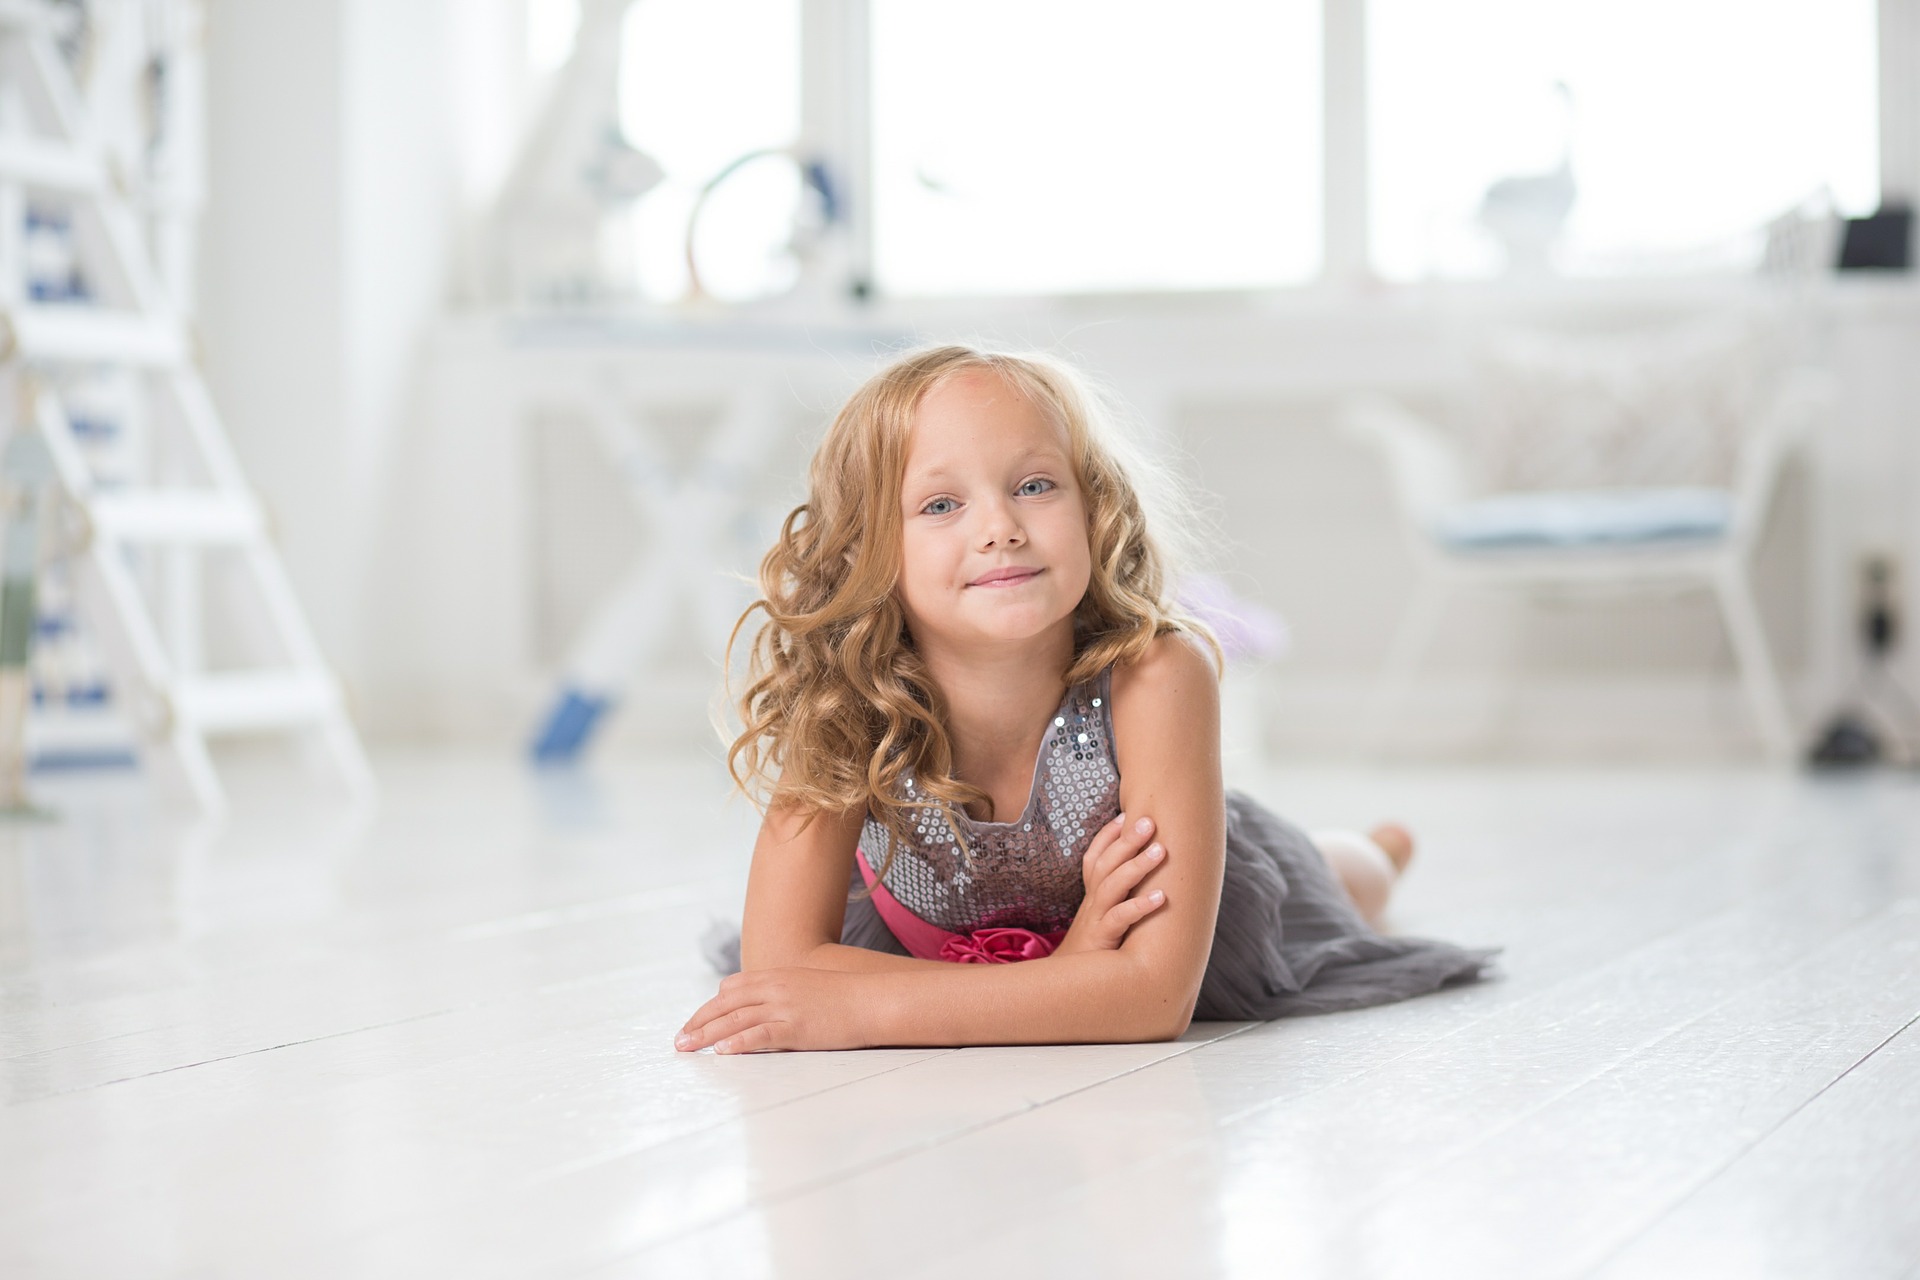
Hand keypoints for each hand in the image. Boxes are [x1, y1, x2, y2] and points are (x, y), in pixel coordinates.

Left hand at [675, 966, 881, 1053]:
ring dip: (707, 1035)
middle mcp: (776, 988)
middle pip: (726, 1004)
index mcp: (778, 976)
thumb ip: (785, 994)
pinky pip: (761, 1035)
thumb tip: (767, 1010)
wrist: (874, 999)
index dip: (710, 1007)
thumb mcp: (809, 987)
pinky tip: (722, 1052)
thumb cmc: (847, 998)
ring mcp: (786, 1007)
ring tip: (688, 1048)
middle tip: (679, 1040)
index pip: (732, 988)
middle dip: (698, 1022)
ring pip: (736, 1020)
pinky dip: (738, 1043)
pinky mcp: (797, 1027)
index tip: (694, 1022)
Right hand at [1056, 812, 1166, 955]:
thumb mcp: (1100, 920)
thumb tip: (1140, 881)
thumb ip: (1116, 900)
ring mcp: (1095, 919)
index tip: (1125, 814)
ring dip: (1136, 866)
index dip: (1108, 835)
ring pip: (1112, 885)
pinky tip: (1161, 898)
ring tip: (1161, 850)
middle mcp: (1092, 902)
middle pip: (1105, 863)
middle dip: (1127, 840)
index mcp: (1092, 895)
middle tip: (1149, 820)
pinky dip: (1139, 907)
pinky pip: (1119, 919)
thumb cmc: (1092, 951)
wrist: (1068, 986)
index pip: (1096, 857)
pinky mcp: (1102, 940)